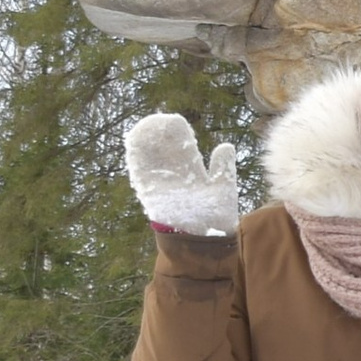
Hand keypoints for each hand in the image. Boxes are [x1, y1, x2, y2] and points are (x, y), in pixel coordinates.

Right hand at [125, 111, 239, 236]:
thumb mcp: (222, 188)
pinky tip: (134, 145)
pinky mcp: (153, 196)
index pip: (183, 149)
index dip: (177, 136)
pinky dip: (138, 161)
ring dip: (147, 145)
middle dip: (161, 137)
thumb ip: (223, 167)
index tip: (174, 120)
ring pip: (153, 161)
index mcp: (193, 174)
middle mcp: (177, 178)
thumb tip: (225, 145)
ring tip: (144, 127)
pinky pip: (142, 177)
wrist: (204, 241)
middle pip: (165, 152)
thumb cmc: (216, 217)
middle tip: (158, 119)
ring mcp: (164, 186)